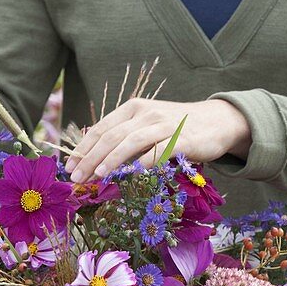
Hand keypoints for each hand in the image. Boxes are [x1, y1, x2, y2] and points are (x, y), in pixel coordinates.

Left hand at [64, 98, 250, 182]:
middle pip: (112, 136)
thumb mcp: (147, 124)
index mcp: (133, 108)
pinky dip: (145, 161)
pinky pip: (160, 150)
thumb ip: (125, 136)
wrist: (216, 121)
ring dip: (112, 160)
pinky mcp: (183, 139)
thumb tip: (93, 159)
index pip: (102, 128)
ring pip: (131, 141)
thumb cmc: (176, 127)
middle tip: (77, 178)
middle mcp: (146, 113)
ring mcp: (165, 125)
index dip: (83, 148)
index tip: (70, 167)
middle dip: (90, 158)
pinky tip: (133, 174)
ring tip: (97, 176)